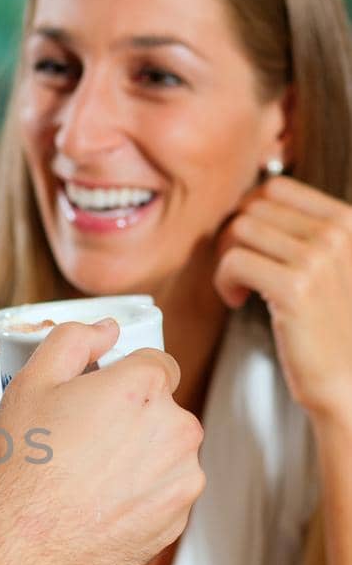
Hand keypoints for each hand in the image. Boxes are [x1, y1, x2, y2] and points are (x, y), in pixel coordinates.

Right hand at [0, 319, 204, 564]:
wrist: (25, 549)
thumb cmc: (24, 468)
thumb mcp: (31, 383)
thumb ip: (74, 339)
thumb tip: (107, 330)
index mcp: (145, 387)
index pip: (155, 363)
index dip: (122, 379)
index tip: (96, 400)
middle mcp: (177, 429)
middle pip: (162, 410)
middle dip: (130, 419)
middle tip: (81, 443)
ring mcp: (183, 479)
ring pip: (165, 454)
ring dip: (137, 459)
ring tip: (87, 479)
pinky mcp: (178, 521)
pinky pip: (163, 495)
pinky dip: (139, 498)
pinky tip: (98, 507)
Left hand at [215, 175, 351, 425]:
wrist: (346, 377)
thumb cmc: (328, 323)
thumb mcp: (327, 263)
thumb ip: (301, 230)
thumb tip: (249, 203)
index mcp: (346, 221)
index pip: (277, 187)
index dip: (249, 213)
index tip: (250, 246)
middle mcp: (336, 234)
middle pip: (253, 208)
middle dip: (232, 238)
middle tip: (238, 270)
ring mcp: (317, 259)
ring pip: (239, 231)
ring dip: (226, 260)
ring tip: (240, 288)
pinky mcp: (295, 288)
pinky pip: (234, 262)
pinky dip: (224, 281)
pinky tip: (237, 302)